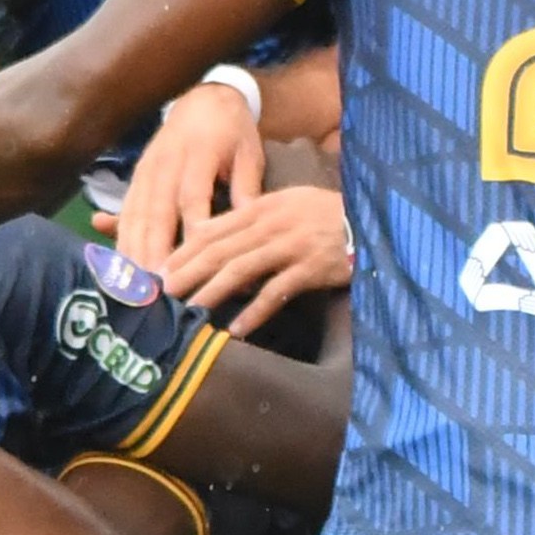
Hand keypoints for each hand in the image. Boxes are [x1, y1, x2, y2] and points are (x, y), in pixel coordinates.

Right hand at [115, 81, 265, 278]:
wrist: (204, 97)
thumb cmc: (233, 131)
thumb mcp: (249, 153)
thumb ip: (247, 187)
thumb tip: (249, 224)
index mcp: (198, 154)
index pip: (192, 197)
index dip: (191, 230)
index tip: (195, 263)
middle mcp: (166, 163)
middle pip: (156, 211)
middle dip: (154, 251)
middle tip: (155, 287)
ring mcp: (147, 170)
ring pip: (136, 214)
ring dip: (133, 250)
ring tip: (134, 286)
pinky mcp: (136, 177)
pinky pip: (126, 211)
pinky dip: (121, 238)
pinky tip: (119, 265)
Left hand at [167, 183, 353, 335]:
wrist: (375, 220)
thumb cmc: (329, 216)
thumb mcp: (288, 205)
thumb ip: (252, 219)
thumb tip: (210, 236)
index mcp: (264, 206)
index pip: (214, 228)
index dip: (183, 250)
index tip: (159, 270)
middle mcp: (274, 223)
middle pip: (220, 249)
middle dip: (187, 272)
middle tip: (161, 294)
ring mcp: (293, 245)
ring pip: (241, 269)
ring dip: (211, 292)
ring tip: (188, 312)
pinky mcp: (312, 268)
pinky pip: (276, 292)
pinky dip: (254, 312)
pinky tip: (236, 329)